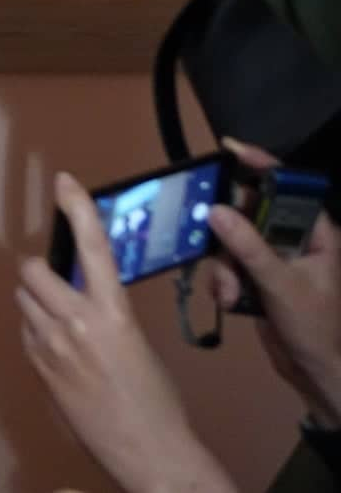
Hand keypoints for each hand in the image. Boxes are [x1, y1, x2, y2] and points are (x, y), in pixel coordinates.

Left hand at [17, 172, 234, 492]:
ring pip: (24, 300)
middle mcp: (76, 322)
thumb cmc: (155, 399)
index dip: (77, 210)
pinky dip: (35, 332)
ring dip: (37, 303)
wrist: (146, 448)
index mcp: (113, 312)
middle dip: (41, 273)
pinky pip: (25, 332)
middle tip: (56, 286)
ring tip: (63, 327)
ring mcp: (51, 345)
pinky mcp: (37, 367)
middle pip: (33, 271)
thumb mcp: (137, 342)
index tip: (64, 181)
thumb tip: (85, 301)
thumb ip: (106, 314)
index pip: (94, 248)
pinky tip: (59, 353)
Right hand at [203, 138, 340, 427]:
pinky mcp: (256, 278)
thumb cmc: (315, 327)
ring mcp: (273, 259)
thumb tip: (216, 211)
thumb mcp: (282, 285)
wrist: (315, 374)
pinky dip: (222, 280)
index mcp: (315, 234)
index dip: (260, 165)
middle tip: (206, 233)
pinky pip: (227, 264)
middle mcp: (292, 240)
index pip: (287, 188)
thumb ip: (249, 247)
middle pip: (249, 212)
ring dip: (223, 266)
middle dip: (228, 232)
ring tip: (227, 290)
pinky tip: (226, 299)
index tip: (227, 148)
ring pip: (232, 241)